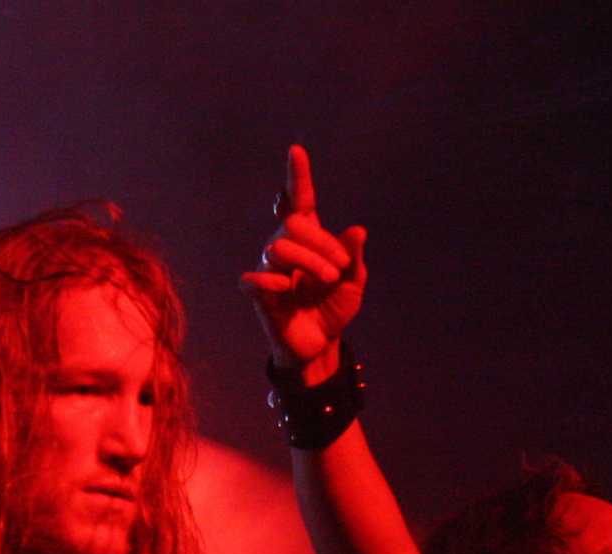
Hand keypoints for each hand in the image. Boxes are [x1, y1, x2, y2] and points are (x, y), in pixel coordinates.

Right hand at [239, 144, 367, 378]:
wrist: (320, 345)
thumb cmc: (333, 309)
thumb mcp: (353, 284)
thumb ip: (354, 258)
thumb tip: (358, 231)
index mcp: (309, 239)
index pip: (300, 201)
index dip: (297, 176)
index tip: (296, 151)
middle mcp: (286, 248)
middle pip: (293, 225)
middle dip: (321, 243)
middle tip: (339, 269)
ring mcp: (270, 270)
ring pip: (278, 247)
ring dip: (309, 261)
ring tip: (326, 282)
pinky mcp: (259, 294)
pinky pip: (254, 278)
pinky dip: (271, 280)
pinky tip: (288, 290)